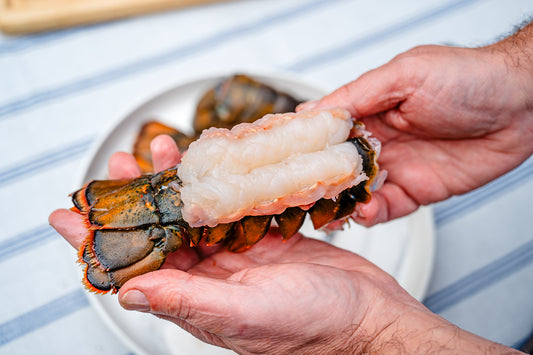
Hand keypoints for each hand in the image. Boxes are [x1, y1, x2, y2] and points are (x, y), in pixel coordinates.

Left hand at [50, 135, 517, 353]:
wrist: (365, 314)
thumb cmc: (313, 326)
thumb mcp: (244, 314)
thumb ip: (188, 301)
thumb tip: (130, 291)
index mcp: (197, 299)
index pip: (135, 269)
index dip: (101, 243)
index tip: (71, 217)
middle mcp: (210, 277)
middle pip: (160, 233)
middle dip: (137, 199)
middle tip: (120, 166)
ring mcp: (237, 255)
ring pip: (194, 214)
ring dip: (175, 183)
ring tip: (159, 150)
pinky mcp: (262, 238)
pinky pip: (231, 207)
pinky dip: (217, 183)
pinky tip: (210, 163)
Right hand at [299, 24, 532, 225]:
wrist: (523, 103)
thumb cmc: (466, 78)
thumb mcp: (405, 75)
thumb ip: (358, 94)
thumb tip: (311, 111)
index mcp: (370, 109)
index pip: (326, 132)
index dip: (305, 147)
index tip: (284, 161)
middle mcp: (379, 140)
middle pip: (336, 167)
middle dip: (318, 182)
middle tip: (302, 195)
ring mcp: (398, 167)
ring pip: (356, 192)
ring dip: (342, 203)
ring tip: (335, 208)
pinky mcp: (419, 190)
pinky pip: (388, 208)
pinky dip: (373, 214)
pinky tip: (366, 211)